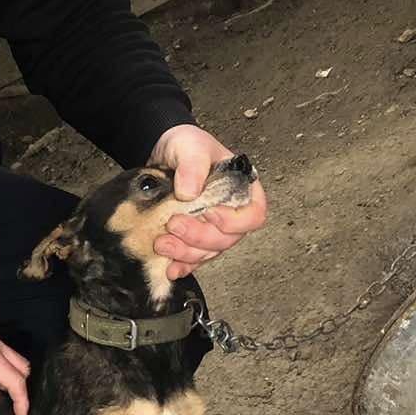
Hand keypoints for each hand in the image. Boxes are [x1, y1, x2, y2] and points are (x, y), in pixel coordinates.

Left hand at [150, 124, 269, 278]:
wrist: (163, 153)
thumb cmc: (186, 145)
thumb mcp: (191, 146)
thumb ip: (193, 165)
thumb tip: (189, 193)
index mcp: (243, 190)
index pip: (254, 215)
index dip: (234, 222)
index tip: (210, 214)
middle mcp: (231, 213)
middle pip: (227, 239)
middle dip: (200, 237)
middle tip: (173, 225)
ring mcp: (212, 228)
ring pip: (209, 252)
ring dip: (186, 253)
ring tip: (161, 243)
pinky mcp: (193, 238)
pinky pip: (194, 259)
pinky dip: (183, 265)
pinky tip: (170, 268)